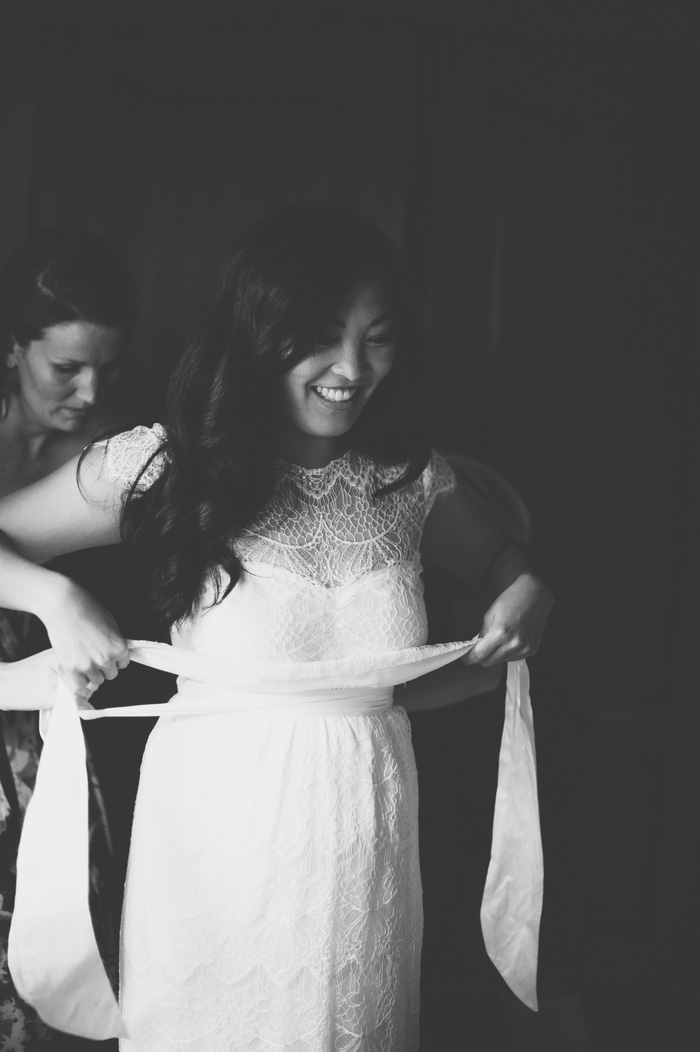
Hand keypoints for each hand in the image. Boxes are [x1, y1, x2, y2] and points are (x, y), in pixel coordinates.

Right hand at [40, 578, 129, 700]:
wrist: (64, 605)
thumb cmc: (87, 608)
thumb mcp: (111, 623)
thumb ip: (115, 641)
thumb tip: (116, 652)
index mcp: (119, 648)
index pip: (123, 664)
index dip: (115, 659)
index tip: (107, 654)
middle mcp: (106, 659)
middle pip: (111, 674)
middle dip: (104, 666)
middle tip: (94, 656)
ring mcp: (88, 665)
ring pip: (96, 681)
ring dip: (92, 673)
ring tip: (84, 660)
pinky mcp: (71, 667)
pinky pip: (79, 685)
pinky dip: (80, 681)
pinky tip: (77, 671)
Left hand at [464, 573, 553, 666]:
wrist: (536, 594)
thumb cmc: (513, 599)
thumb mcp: (491, 613)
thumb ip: (482, 633)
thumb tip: (476, 647)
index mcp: (500, 633)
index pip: (479, 655)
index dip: (469, 658)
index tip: (465, 658)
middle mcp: (513, 644)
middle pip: (489, 662)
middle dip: (482, 656)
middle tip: (481, 646)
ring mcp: (524, 648)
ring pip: (501, 661)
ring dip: (496, 654)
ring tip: (500, 638)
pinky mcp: (531, 649)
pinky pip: (513, 658)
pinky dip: (508, 652)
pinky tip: (510, 639)